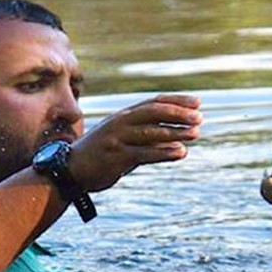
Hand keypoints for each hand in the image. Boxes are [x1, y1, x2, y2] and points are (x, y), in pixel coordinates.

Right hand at [69, 94, 201, 191]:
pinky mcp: (116, 157)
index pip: (153, 103)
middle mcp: (120, 123)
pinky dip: (164, 152)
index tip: (198, 103)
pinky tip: (180, 152)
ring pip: (150, 132)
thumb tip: (175, 137)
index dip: (176, 101)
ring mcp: (117, 139)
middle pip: (153, 113)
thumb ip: (145, 136)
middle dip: (178, 114)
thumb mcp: (123, 139)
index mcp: (123, 116)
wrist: (71, 170)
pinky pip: (144, 153)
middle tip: (199, 118)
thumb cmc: (102, 154)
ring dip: (175, 132)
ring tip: (196, 133)